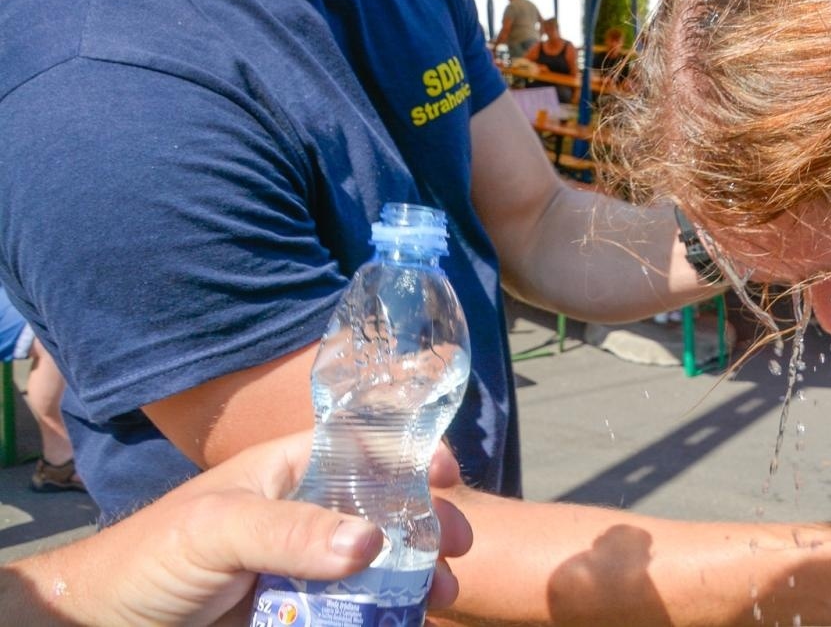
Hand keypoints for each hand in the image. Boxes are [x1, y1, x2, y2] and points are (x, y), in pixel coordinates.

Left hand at [11, 432, 470, 625]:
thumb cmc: (149, 557)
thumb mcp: (217, 529)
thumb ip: (289, 530)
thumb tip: (368, 543)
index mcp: (291, 470)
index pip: (365, 444)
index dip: (413, 451)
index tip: (451, 475)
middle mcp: (307, 512)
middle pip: (387, 509)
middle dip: (431, 525)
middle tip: (458, 550)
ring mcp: (304, 566)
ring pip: (378, 565)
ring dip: (417, 578)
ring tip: (440, 598)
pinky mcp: (298, 614)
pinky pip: (354, 611)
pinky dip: (385, 616)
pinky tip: (406, 624)